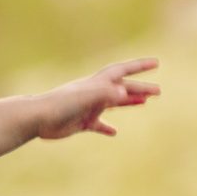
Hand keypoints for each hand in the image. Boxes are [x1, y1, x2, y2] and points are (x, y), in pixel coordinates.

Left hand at [35, 59, 159, 139]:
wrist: (37, 118)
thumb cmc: (60, 105)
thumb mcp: (86, 97)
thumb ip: (104, 94)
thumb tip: (124, 92)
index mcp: (97, 83)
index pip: (123, 71)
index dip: (140, 66)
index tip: (156, 63)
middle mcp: (95, 93)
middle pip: (122, 88)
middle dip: (140, 88)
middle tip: (158, 91)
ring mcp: (89, 107)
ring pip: (113, 103)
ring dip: (129, 102)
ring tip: (144, 103)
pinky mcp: (81, 122)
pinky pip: (98, 125)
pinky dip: (107, 128)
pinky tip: (114, 132)